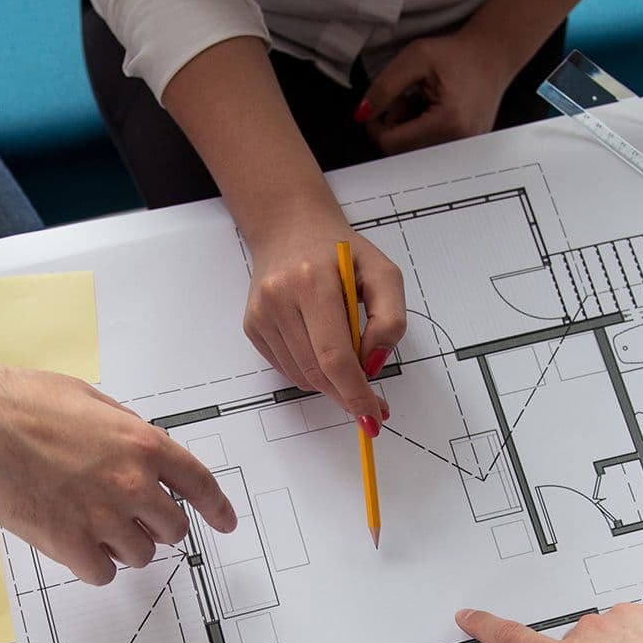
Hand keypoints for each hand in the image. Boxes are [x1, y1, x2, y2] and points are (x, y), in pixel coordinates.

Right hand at [0, 365, 237, 586]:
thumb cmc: (20, 403)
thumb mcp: (89, 401)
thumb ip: (125, 430)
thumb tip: (140, 451)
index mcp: (142, 444)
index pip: (199, 484)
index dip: (217, 508)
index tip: (225, 523)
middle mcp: (132, 484)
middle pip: (172, 528)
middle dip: (157, 526)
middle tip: (130, 519)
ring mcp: (103, 517)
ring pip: (140, 555)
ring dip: (123, 546)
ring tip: (90, 524)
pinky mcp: (70, 545)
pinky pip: (103, 573)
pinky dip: (93, 564)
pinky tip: (73, 543)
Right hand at [241, 199, 407, 430]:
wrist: (290, 227)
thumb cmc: (340, 252)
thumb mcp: (383, 273)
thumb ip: (390, 319)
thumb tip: (374, 365)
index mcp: (313, 281)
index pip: (336, 356)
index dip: (355, 392)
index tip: (373, 415)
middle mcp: (280, 298)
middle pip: (318, 372)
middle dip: (347, 394)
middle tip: (370, 404)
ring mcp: (261, 314)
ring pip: (302, 376)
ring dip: (330, 382)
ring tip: (346, 358)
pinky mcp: (252, 326)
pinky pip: (287, 369)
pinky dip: (310, 370)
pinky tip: (319, 345)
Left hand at [358, 30, 517, 154]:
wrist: (493, 58)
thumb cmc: (455, 55)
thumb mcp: (415, 58)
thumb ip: (384, 87)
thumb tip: (362, 115)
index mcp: (447, 122)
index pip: (392, 145)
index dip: (377, 125)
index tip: (383, 105)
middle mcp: (458, 144)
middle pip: (401, 153)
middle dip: (395, 128)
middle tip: (406, 100)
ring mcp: (464, 152)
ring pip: (413, 155)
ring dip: (408, 132)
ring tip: (421, 106)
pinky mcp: (465, 154)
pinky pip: (429, 154)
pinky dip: (422, 136)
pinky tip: (432, 115)